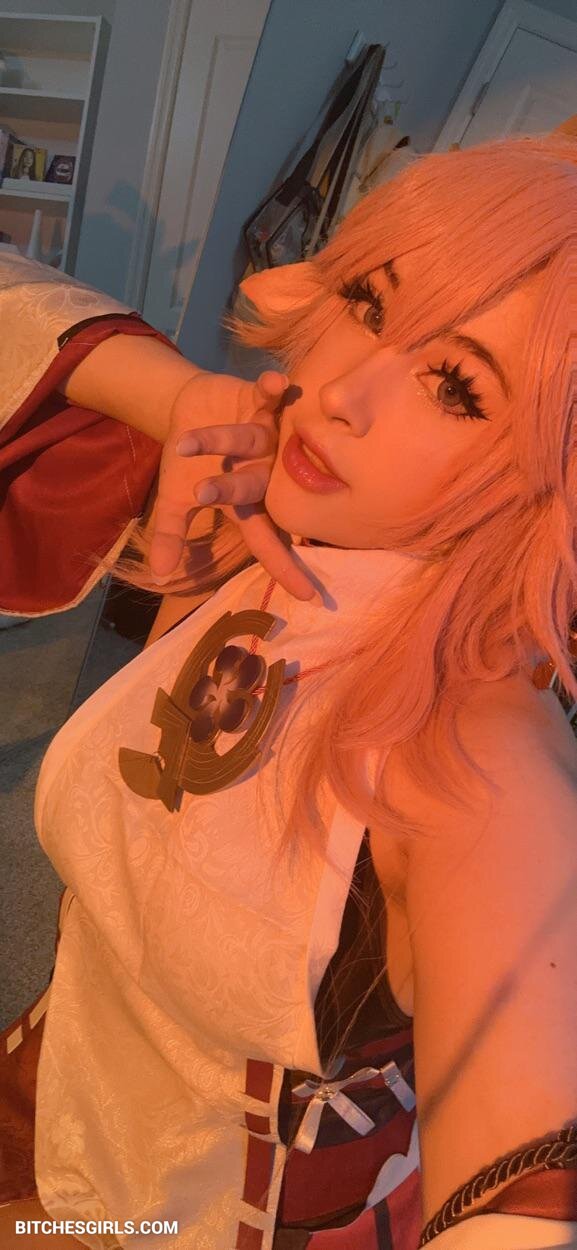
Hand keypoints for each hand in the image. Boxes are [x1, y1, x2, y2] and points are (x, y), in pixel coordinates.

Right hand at [149, 369, 315, 599]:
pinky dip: (272, 390)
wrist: (189, 409)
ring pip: (249, 441)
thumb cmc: (190, 462)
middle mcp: (265, 473)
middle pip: (251, 487)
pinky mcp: (262, 402)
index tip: (307, 596)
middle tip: (203, 492)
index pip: (268, 542)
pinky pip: (270, 397)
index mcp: (248, 504)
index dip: (285, 567)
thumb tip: (159, 575)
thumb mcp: (175, 500)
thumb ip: (170, 534)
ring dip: (219, 439)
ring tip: (186, 440)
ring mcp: (267, 437)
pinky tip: (277, 384)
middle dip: (226, 488)